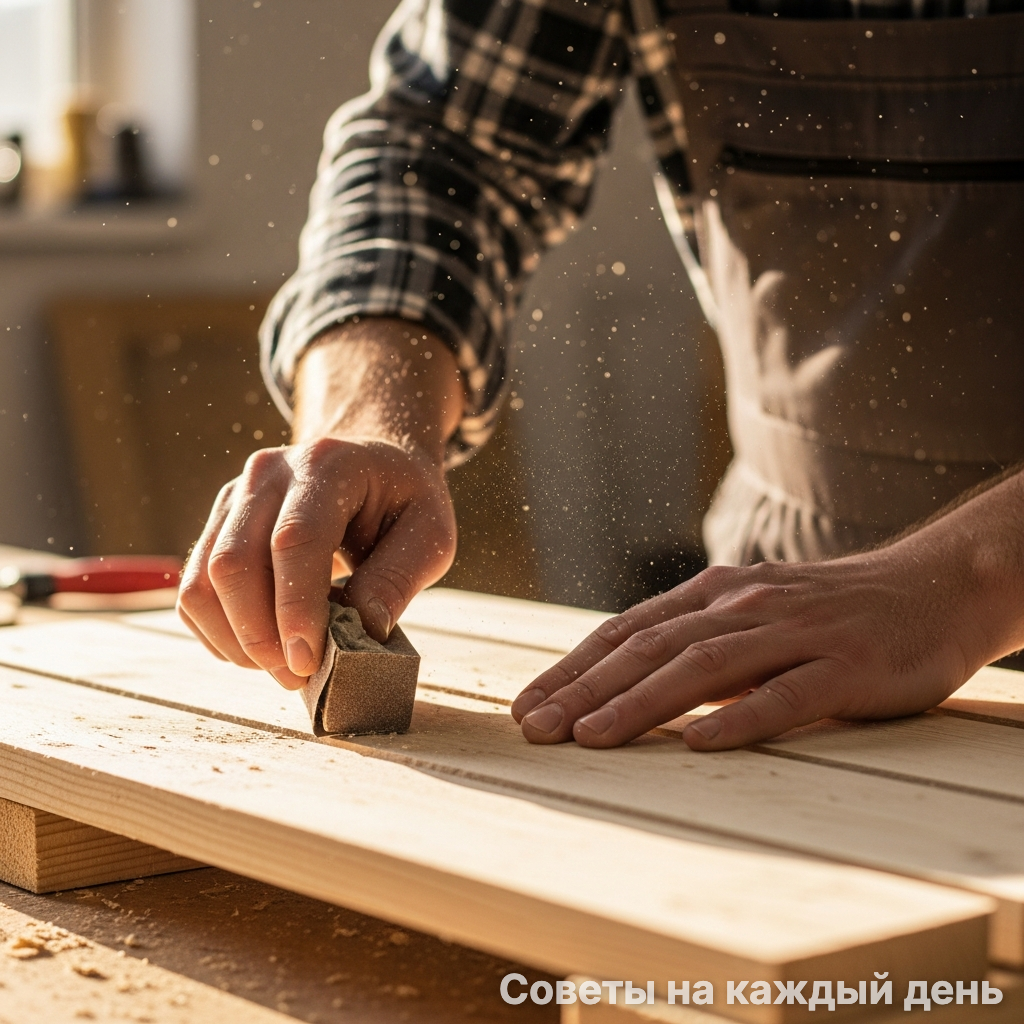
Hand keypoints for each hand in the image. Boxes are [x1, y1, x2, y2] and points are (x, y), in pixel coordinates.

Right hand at [177, 438, 455, 687]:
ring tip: (281, 668)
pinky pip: (194, 590)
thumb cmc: (404, 499)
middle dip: (260, 635)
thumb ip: (398, 578)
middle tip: (297, 678)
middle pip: (235, 563)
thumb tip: (364, 632)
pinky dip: (218, 632)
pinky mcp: (218, 524)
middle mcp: (269, 473)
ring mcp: (235, 496)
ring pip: (203, 581)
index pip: (294, 540)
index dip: (295, 607)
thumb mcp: (429, 532)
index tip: (308, 661)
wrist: (373, 462)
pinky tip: (259, 650)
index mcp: (327, 465)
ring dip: (235, 640)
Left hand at [510, 472, 1023, 749]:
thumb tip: (626, 679)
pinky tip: (702, 743)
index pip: (627, 631)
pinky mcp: (845, 666)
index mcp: (714, 594)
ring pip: (704, 668)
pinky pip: (787, 694)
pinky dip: (741, 718)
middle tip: (534, 727)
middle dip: (585, 688)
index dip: (572, 667)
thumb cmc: (829, 609)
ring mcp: (795, 632)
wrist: (933, 585)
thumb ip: (696, 638)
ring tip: (591, 736)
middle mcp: (744, 606)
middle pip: (650, 648)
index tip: (527, 704)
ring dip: (641, 703)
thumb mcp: (752, 611)